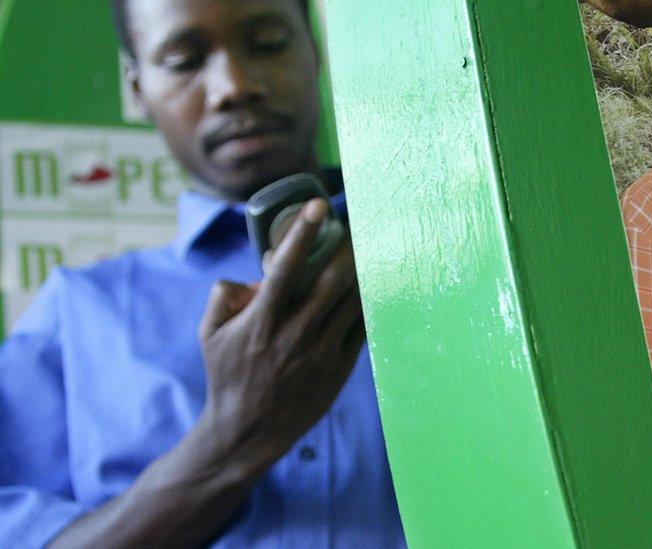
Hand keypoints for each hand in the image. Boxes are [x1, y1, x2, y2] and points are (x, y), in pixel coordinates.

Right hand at [197, 198, 364, 468]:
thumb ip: (223, 295)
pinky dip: (367, 303)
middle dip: (345, 246)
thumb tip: (255, 274)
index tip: (318, 205)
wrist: (248, 432)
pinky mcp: (340, 368)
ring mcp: (320, 353)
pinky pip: (361, 328)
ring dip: (361, 271)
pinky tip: (371, 284)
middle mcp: (294, 335)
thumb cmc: (226, 376)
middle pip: (330, 281)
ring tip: (367, 247)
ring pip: (352, 302)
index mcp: (261, 322)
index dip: (301, 233)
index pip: (285, 268)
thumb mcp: (208, 334)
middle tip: (354, 223)